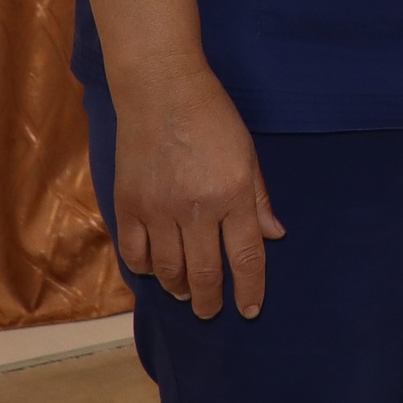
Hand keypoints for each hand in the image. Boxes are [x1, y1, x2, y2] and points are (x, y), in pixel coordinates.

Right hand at [109, 62, 284, 319]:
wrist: (162, 91)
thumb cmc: (213, 116)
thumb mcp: (248, 153)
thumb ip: (259, 199)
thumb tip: (274, 236)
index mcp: (233, 194)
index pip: (245, 256)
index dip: (250, 288)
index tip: (251, 309)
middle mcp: (197, 208)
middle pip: (205, 273)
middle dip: (211, 300)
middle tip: (213, 311)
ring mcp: (159, 209)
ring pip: (168, 270)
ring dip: (180, 289)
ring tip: (188, 294)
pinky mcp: (128, 205)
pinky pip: (135, 253)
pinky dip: (145, 269)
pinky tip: (154, 271)